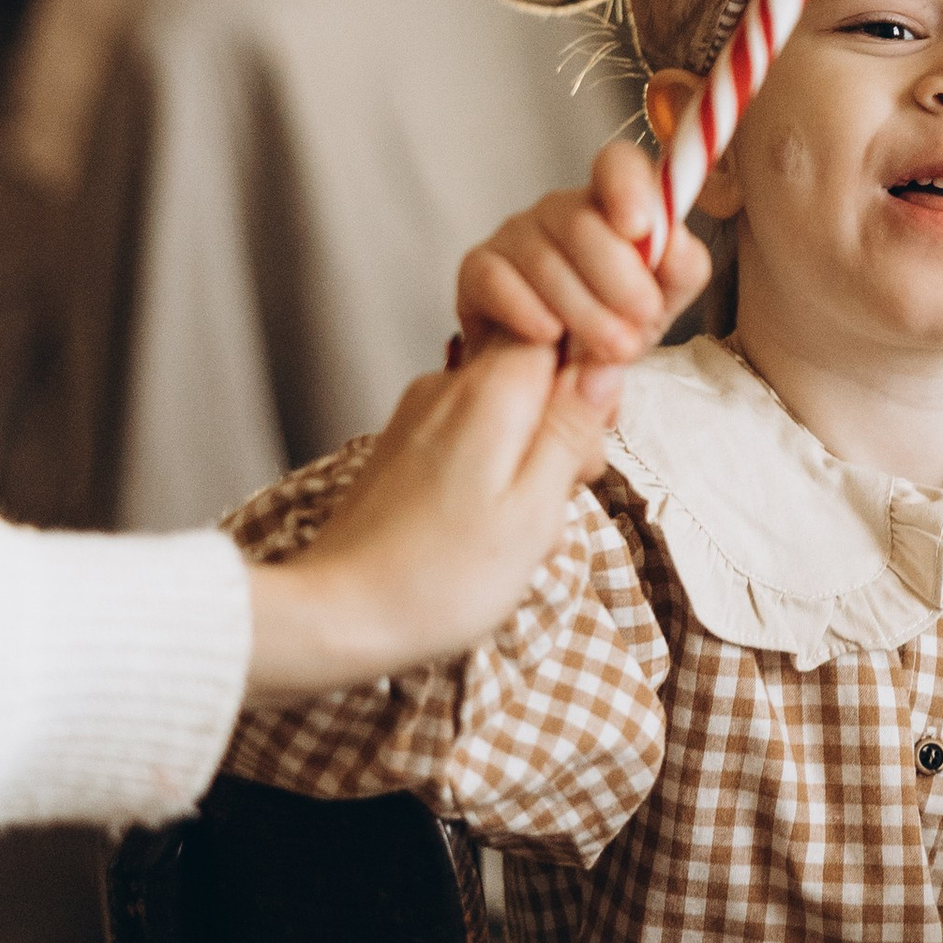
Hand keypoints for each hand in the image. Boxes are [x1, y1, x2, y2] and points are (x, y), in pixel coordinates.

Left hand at [245, 341, 611, 700]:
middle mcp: (450, 385)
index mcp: (491, 391)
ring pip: (509, 412)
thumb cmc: (442, 577)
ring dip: (531, 462)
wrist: (337, 614)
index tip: (595, 432)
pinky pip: (474, 439)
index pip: (564, 328)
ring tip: (521, 529)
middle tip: (563, 495)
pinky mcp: (405, 446)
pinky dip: (493, 476)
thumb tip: (605, 365)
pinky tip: (487, 530)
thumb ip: (572, 428)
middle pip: (538, 373)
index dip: (594, 376)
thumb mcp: (535, 509)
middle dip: (565, 429)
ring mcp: (421, 414)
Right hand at [457, 139, 711, 368]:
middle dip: (616, 281)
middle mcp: (561, 209)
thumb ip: (681, 268)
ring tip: (610, 349)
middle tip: (636, 327)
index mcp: (611, 203)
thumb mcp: (662, 299)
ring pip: (544, 260)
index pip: (618, 163)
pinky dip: (527, 312)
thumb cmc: (615, 320)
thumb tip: (674, 247)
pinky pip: (496, 281)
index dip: (627, 186)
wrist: (558, 370)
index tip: (638, 228)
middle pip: (581, 221)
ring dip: (583, 311)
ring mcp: (515, 233)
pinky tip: (549, 337)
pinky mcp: (477, 268)